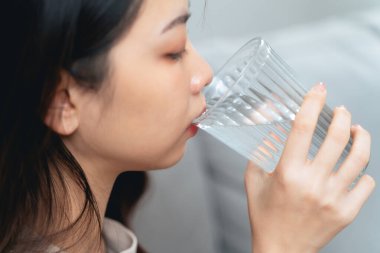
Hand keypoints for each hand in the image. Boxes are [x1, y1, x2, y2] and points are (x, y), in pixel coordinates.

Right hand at [245, 83, 374, 252]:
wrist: (280, 250)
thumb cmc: (265, 215)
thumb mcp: (254, 180)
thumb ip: (260, 152)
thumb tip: (272, 127)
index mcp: (287, 173)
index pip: (303, 128)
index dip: (312, 103)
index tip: (318, 90)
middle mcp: (312, 183)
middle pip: (337, 138)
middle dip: (342, 116)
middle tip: (340, 111)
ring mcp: (333, 198)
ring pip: (359, 158)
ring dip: (361, 137)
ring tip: (357, 130)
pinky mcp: (346, 212)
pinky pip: (366, 184)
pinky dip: (363, 171)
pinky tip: (355, 167)